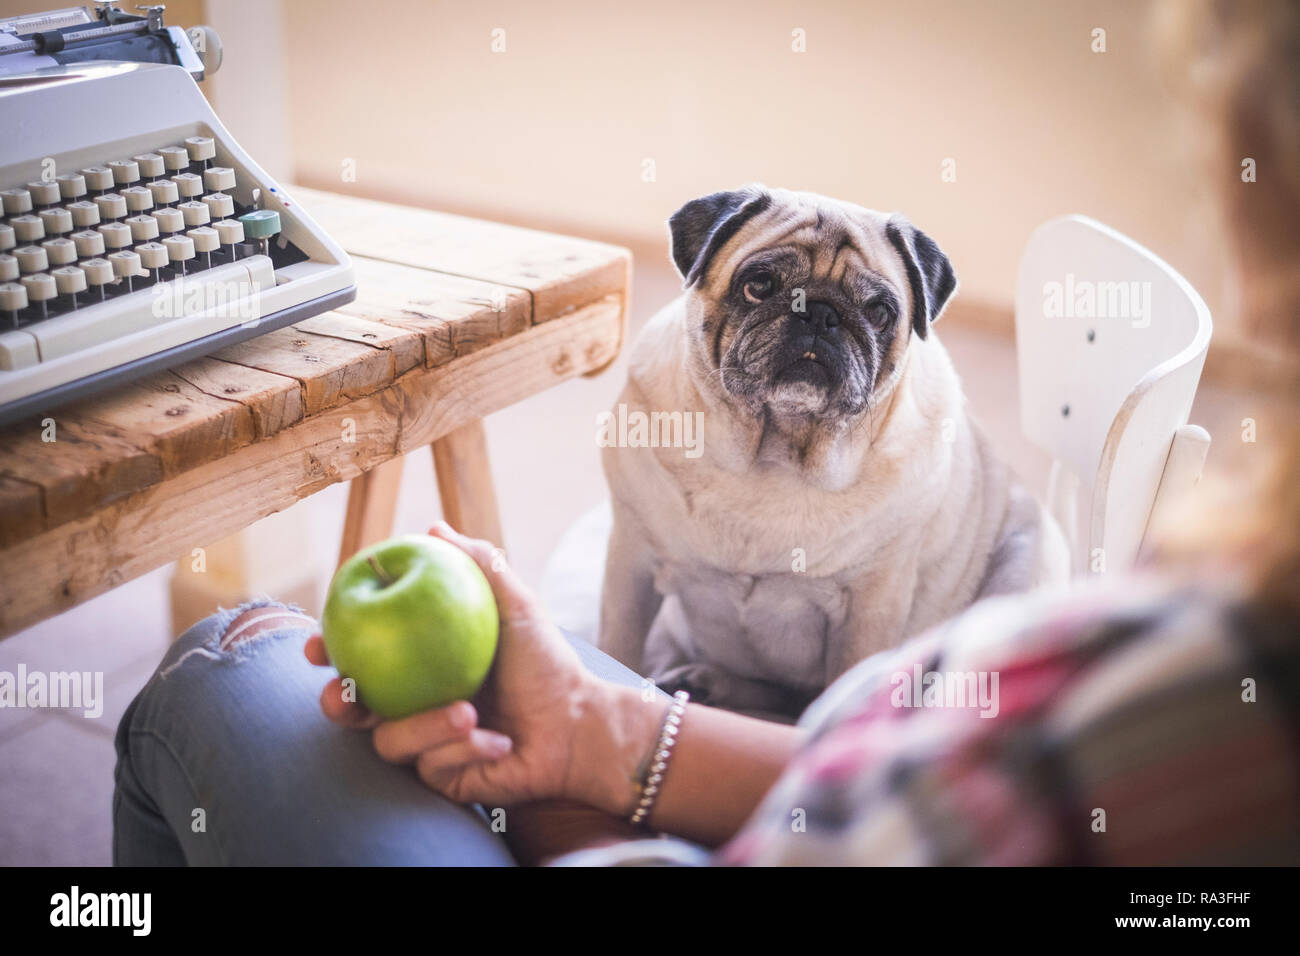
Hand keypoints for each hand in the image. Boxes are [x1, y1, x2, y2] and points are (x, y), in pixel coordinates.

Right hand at [306, 522, 659, 812]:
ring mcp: (425, 746)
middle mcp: (412, 705)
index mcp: (417, 665)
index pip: (360, 656)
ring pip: (390, 743)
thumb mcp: (515, 606)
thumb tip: (434, 527)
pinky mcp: (442, 781)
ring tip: (471, 711)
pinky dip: (465, 750)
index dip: (328, 651)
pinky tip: (498, 742)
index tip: (317, 644)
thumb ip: (479, 565)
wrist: (578, 724)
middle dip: (338, 702)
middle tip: (349, 692)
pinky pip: (431, 768)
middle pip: (350, 710)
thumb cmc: (547, 662)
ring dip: (428, 726)